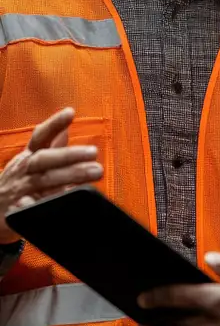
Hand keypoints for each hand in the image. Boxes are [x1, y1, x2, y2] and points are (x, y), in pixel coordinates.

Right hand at [0, 107, 103, 243]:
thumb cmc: (18, 183)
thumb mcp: (30, 163)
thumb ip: (50, 147)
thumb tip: (67, 129)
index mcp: (28, 157)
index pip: (39, 136)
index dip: (54, 124)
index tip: (71, 112)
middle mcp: (25, 171)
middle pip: (44, 159)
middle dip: (69, 154)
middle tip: (94, 152)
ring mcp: (22, 191)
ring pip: (46, 182)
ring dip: (71, 176)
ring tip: (96, 172)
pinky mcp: (21, 212)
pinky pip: (37, 208)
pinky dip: (51, 204)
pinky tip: (70, 200)